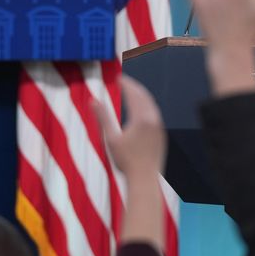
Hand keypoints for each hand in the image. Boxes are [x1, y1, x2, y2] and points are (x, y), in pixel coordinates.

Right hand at [92, 75, 166, 248]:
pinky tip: (140, 109)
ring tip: (131, 91)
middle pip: (144, 96)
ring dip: (141, 95)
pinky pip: (155, 113)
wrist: (145, 179)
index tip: (117, 77)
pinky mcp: (162, 133)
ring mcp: (159, 126)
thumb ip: (103, 118)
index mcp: (141, 118)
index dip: (125, 83)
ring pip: (151, 104)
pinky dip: (147, 105)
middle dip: (134, 86)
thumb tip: (92, 101)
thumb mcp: (111, 138)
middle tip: (123, 80)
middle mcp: (153, 119)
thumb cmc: (126, 161)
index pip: (133, 93)